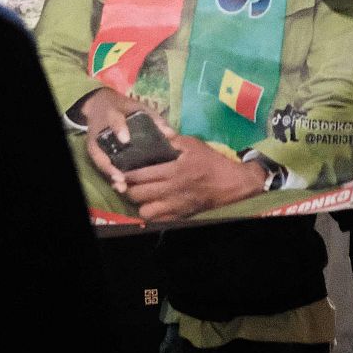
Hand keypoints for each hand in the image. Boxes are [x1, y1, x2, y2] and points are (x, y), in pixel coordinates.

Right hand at [77, 87, 174, 191]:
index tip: (126, 140)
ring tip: (122, 187)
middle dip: (110, 164)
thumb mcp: (139, 107)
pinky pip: (100, 164)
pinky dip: (109, 175)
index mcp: (112, 114)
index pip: (115, 121)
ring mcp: (96, 142)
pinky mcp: (94, 150)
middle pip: (101, 147)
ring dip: (110, 174)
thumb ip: (154, 119)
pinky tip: (121, 186)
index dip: (120, 129)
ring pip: (99, 159)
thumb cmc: (125, 107)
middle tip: (121, 177)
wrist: (100, 104)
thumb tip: (172, 134)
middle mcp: (101, 130)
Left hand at [122, 136, 265, 219]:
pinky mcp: (181, 215)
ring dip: (140, 204)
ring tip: (142, 196)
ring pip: (146, 211)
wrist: (231, 183)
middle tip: (128, 183)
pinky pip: (159, 221)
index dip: (128, 175)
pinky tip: (154, 206)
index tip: (121, 171)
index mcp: (173, 171)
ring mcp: (176, 205)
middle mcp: (171, 190)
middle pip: (138, 195)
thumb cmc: (212, 162)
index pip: (142, 175)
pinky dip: (153, 215)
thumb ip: (173, 139)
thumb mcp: (194, 144)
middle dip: (129, 189)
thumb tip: (158, 132)